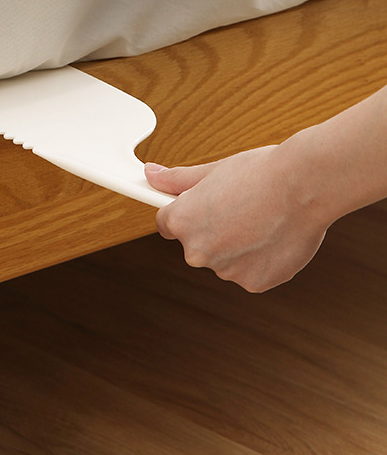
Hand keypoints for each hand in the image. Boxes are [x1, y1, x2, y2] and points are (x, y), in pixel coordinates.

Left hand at [143, 146, 327, 291]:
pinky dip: (261, 259)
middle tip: (241, 206)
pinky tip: (275, 236)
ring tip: (263, 218)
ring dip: (239, 245)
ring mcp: (226, 271)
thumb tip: (151, 175)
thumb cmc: (261, 173)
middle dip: (213, 230)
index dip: (186, 213)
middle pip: (197, 244)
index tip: (202, 207)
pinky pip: (250, 271)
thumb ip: (178, 180)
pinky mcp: (254, 284)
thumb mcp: (214, 170)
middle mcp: (198, 252)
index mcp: (183, 222)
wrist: (305, 187)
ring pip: (226, 259)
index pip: (167, 224)